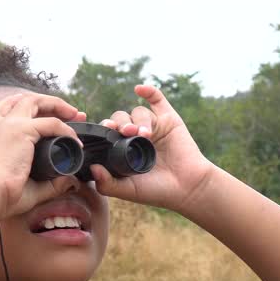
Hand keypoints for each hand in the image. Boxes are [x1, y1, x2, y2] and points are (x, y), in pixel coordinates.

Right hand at [0, 92, 87, 219]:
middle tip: (72, 113)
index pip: (6, 109)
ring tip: (75, 114)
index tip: (48, 113)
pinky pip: (51, 123)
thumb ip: (50, 184)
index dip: (28, 106)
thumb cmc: (2, 197)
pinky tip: (75, 141)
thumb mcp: (29, 186)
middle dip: (49, 103)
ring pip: (35, 101)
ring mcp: (10, 125)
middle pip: (24, 100)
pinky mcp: (21, 130)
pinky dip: (66, 129)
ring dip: (57, 105)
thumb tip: (70, 182)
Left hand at [91, 84, 213, 211]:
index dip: (105, 129)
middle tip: (126, 132)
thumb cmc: (157, 191)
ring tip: (145, 134)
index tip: (106, 131)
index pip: (108, 132)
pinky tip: (140, 89)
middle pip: (121, 118)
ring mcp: (153, 126)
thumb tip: (92, 168)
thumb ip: (107, 184)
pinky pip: (157, 99)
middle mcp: (136, 135)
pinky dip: (149, 91)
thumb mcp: (128, 190)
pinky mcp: (169, 119)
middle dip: (121, 123)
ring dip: (139, 120)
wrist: (187, 187)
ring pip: (138, 112)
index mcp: (123, 149)